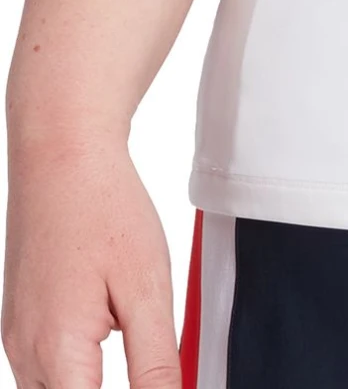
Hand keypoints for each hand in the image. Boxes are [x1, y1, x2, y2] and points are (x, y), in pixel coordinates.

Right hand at [2, 136, 179, 388]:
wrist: (62, 155)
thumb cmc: (104, 208)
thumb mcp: (148, 290)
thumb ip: (157, 364)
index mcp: (57, 353)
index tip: (155, 379)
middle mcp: (25, 354)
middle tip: (141, 350)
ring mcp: (16, 338)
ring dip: (88, 383)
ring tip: (125, 338)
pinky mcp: (18, 322)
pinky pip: (43, 369)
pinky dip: (76, 366)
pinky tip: (105, 325)